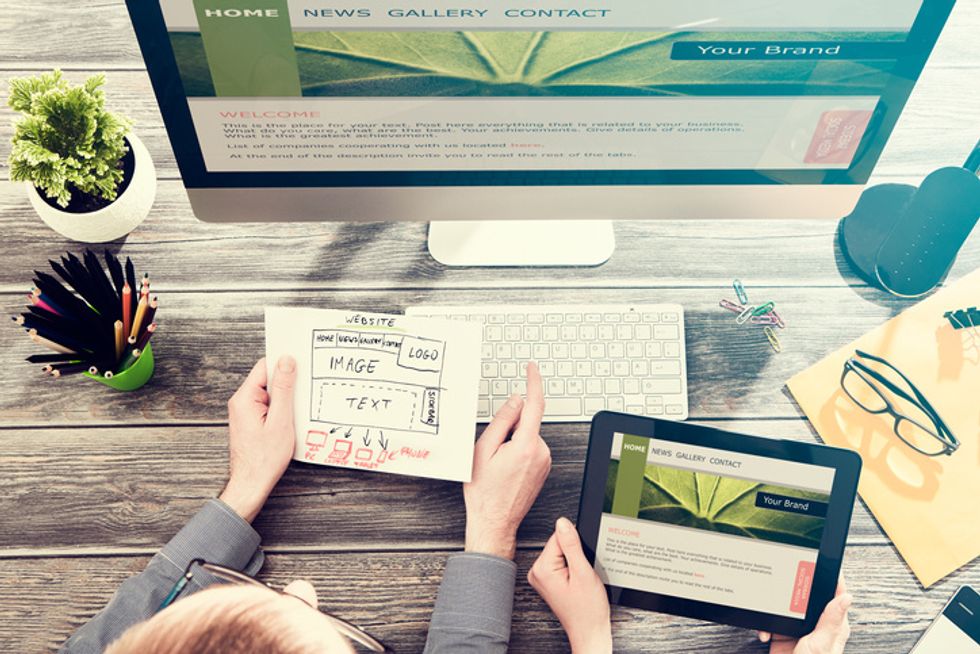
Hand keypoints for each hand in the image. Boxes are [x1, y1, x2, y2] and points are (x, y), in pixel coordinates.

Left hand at [219, 356, 297, 522]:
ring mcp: (245, 412)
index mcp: (245, 398)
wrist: (251, 484)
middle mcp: (241, 402)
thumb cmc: (264, 458)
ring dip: (285, 399)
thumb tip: (286, 361)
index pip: (265, 367)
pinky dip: (281, 410)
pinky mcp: (251, 421)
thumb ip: (283, 389)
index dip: (284, 364)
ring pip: (270, 394)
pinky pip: (268, 406)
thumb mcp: (280, 420)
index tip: (301, 364)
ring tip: (296, 412)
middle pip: (267, 379)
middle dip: (287, 383)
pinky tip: (290, 420)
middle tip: (303, 392)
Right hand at [463, 362, 550, 559]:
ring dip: (512, 441)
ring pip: (527, 435)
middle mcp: (541, 453)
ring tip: (497, 465)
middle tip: (492, 451)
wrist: (494, 521)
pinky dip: (518, 450)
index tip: (532, 368)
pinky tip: (506, 469)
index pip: (534, 404)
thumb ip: (502, 421)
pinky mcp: (543, 468)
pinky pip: (530, 448)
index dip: (533, 382)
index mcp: (526, 446)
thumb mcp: (483, 450)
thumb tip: (515, 402)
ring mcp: (544, 462)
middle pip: (527, 422)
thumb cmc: (485, 492)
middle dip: (509, 427)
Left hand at [528, 517, 611, 653]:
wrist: (589, 630)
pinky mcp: (548, 580)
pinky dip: (572, 568)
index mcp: (542, 569)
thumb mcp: (583, 573)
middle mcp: (537, 572)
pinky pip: (561, 562)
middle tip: (582, 575)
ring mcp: (541, 577)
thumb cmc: (587, 609)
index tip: (582, 562)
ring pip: (561, 553)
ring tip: (579, 581)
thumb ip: (571, 545)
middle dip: (575, 554)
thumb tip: (563, 522)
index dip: (577, 546)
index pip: (558, 537)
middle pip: (559, 544)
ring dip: (574, 562)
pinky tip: (576, 582)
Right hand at [759, 581, 851, 653]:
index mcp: (832, 625)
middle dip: (795, 589)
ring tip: (772, 611)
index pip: (836, 595)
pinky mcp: (782, 635)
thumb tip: (846, 597)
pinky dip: (765, 625)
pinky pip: (771, 622)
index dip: (832, 577)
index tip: (824, 562)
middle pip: (807, 597)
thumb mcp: (822, 643)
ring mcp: (798, 630)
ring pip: (786, 608)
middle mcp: (816, 626)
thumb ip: (831, 620)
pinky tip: (766, 632)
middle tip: (787, 581)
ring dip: (775, 609)